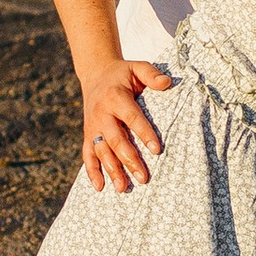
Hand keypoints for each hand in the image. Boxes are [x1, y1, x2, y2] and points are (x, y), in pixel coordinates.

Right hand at [80, 58, 172, 189]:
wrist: (95, 74)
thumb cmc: (122, 74)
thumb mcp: (137, 67)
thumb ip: (152, 74)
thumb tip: (167, 83)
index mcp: (115, 97)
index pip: (132, 118)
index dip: (144, 134)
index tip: (157, 150)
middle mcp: (101, 114)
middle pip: (116, 140)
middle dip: (129, 160)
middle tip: (144, 177)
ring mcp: (92, 126)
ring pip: (101, 151)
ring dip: (111, 170)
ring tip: (123, 188)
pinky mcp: (88, 134)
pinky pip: (87, 154)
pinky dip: (92, 171)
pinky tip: (100, 187)